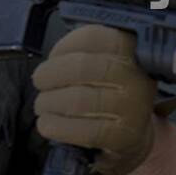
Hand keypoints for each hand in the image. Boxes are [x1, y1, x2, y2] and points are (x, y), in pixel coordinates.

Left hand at [32, 25, 156, 174]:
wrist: (133, 132)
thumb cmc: (110, 92)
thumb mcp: (106, 62)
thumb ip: (82, 52)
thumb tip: (51, 61)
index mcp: (131, 51)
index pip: (93, 38)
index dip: (63, 47)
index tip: (52, 58)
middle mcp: (136, 77)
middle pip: (81, 68)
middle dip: (50, 75)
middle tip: (40, 81)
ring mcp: (132, 108)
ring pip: (78, 100)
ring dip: (48, 102)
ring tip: (42, 105)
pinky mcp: (123, 136)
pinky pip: (82, 130)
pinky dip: (56, 126)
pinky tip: (48, 124)